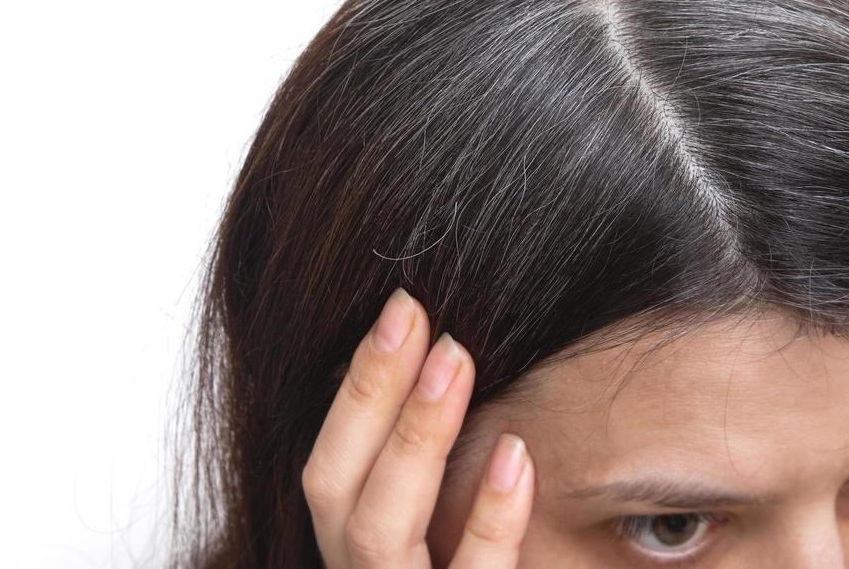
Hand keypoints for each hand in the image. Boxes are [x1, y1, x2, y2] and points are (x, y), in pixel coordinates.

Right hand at [301, 288, 535, 567]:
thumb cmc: (488, 566)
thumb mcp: (448, 525)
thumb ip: (435, 466)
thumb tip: (455, 355)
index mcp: (355, 548)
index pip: (331, 462)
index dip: (358, 383)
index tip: (402, 306)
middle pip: (333, 485)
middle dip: (369, 392)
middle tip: (412, 311)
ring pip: (379, 531)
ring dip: (414, 436)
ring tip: (455, 359)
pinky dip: (491, 518)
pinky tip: (516, 455)